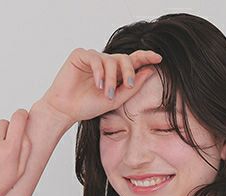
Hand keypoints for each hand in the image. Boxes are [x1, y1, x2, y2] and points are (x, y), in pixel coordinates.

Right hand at [38, 47, 162, 123]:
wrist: (67, 110)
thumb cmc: (88, 106)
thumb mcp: (115, 100)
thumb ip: (132, 88)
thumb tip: (149, 72)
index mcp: (116, 74)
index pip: (133, 61)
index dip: (146, 57)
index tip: (158, 58)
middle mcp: (106, 64)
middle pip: (125, 58)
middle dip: (129, 71)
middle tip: (129, 85)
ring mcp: (93, 58)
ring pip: (110, 60)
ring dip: (112, 78)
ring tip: (107, 94)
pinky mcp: (81, 55)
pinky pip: (95, 57)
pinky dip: (99, 71)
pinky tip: (98, 84)